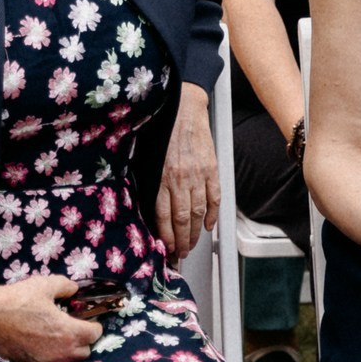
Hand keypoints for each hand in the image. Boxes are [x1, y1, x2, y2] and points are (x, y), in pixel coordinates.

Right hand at [0, 275, 101, 361]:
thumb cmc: (18, 300)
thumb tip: (75, 290)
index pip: (95, 334)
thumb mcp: (46, 285)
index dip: (92, 324)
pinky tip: (45, 346)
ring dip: (70, 351)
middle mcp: (62, 353)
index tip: (85, 318)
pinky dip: (54, 359)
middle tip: (73, 327)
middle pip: (86, 351)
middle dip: (83, 339)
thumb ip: (66, 286)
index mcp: (69, 332)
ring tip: (60, 338)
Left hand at [153, 86, 218, 261]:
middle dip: (181, 242)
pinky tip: (209, 225)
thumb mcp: (146, 156)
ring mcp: (198, 175)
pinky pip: (214, 197)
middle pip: (182, 219)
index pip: (163, 216)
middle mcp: (180, 179)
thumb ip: (148, 181)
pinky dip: (213, 214)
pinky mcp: (212, 169)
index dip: (166, 237)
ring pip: (198, 213)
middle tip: (180, 254)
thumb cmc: (162, 130)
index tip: (166, 250)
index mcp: (161, 177)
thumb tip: (146, 207)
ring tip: (192, 245)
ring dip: (195, 233)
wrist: (185, 107)